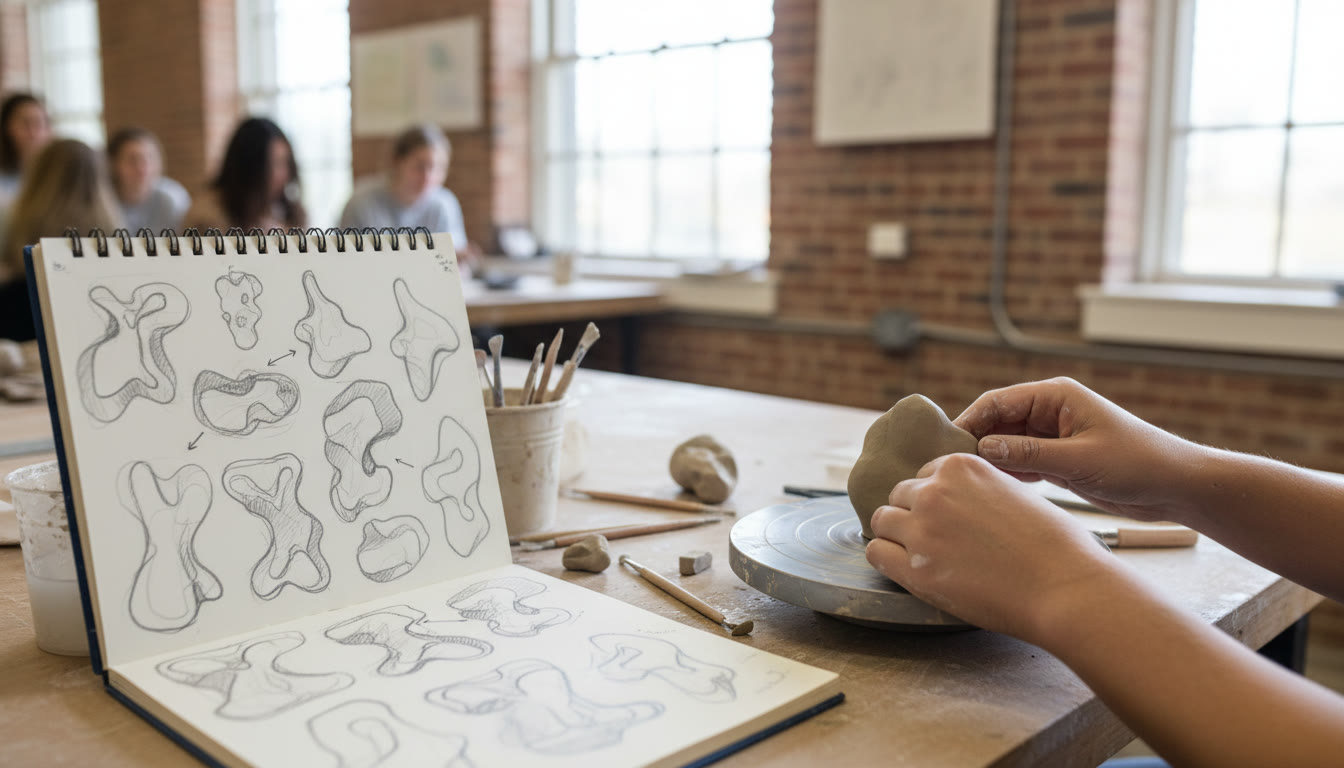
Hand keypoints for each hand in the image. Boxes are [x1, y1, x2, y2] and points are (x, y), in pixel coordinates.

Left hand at [865, 453, 1122, 643]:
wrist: (1065, 587)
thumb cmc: (1055, 544)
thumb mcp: (1015, 492)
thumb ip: (979, 489)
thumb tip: (960, 499)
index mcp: (960, 466)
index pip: (925, 475)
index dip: (936, 498)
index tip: (948, 518)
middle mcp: (934, 492)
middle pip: (899, 496)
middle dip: (914, 515)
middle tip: (936, 540)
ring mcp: (921, 530)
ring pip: (882, 521)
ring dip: (897, 536)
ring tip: (922, 555)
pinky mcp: (916, 570)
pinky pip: (876, 553)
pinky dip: (887, 559)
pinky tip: (907, 568)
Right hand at [953, 377, 1201, 522]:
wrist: (1176, 486)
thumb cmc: (1138, 463)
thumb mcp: (1080, 459)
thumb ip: (1030, 454)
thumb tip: (982, 450)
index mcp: (1056, 396)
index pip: (998, 402)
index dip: (969, 421)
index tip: (945, 446)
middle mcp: (1050, 412)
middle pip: (996, 422)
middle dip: (973, 442)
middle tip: (946, 469)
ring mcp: (1053, 436)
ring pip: (1005, 444)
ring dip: (988, 460)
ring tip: (962, 481)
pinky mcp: (1058, 459)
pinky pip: (1021, 462)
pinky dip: (1006, 474)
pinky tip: (990, 489)